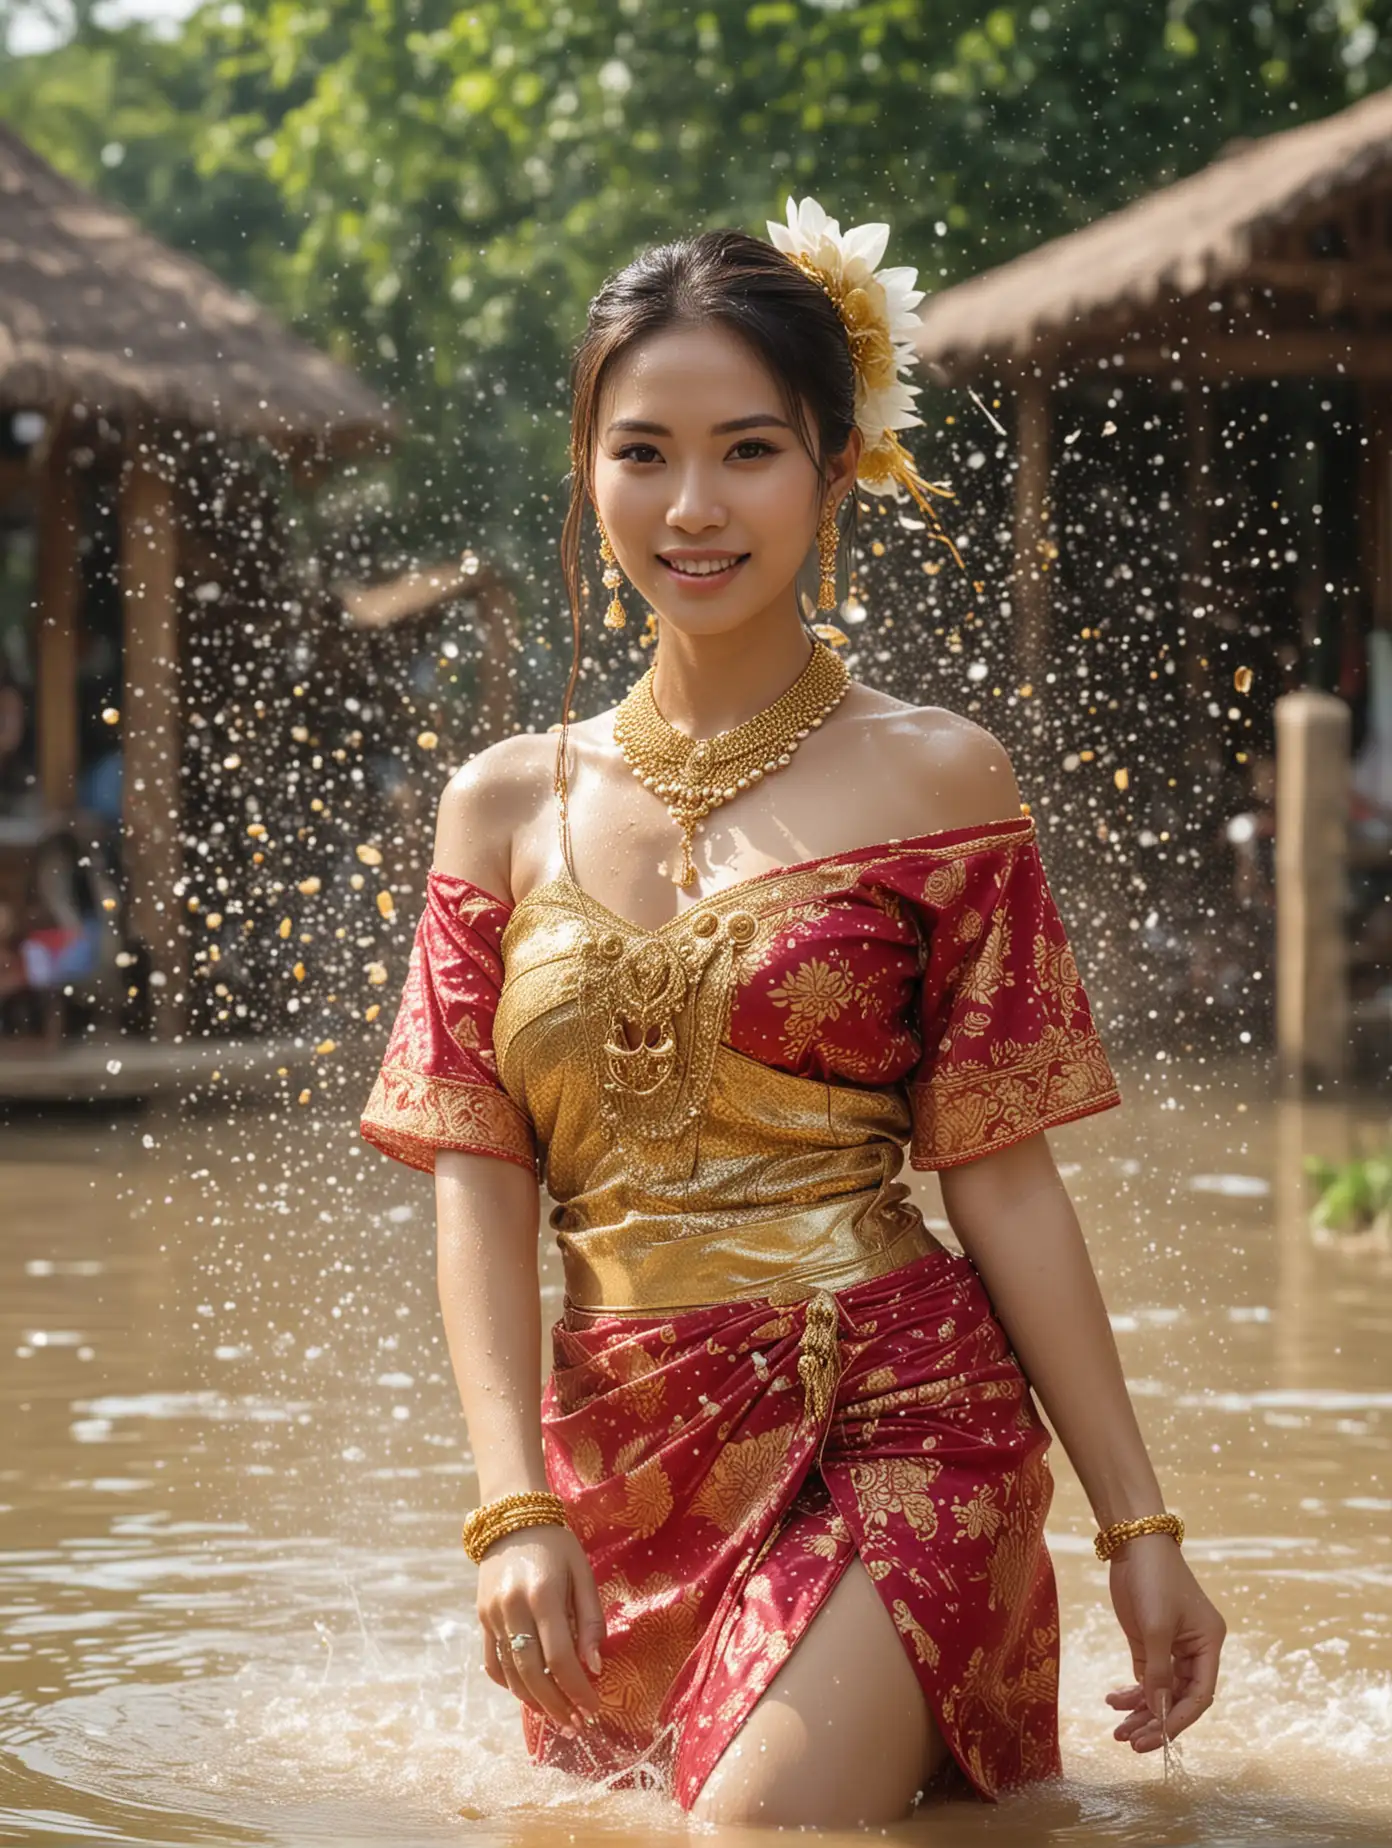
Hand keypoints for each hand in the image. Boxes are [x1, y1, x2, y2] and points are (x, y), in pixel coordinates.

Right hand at [477, 1523, 606, 1735]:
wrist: (512, 1519)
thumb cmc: (557, 1546)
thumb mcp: (583, 1573)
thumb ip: (590, 1621)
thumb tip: (595, 1667)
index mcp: (543, 1595)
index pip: (560, 1656)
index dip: (578, 1688)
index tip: (593, 1709)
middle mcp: (513, 1608)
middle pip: (533, 1673)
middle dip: (556, 1705)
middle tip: (575, 1725)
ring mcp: (492, 1616)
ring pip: (511, 1674)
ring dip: (534, 1702)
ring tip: (557, 1718)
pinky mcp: (482, 1619)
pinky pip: (493, 1662)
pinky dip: (510, 1684)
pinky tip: (529, 1694)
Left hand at [1104, 1533, 1225, 1751]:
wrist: (1133, 1542)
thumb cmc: (1153, 1579)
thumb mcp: (1155, 1627)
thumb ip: (1157, 1671)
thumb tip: (1157, 1712)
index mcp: (1209, 1645)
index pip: (1200, 1695)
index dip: (1178, 1719)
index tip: (1157, 1739)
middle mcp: (1194, 1651)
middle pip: (1179, 1697)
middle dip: (1155, 1721)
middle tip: (1130, 1742)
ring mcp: (1171, 1647)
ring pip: (1160, 1691)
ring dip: (1140, 1711)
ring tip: (1117, 1731)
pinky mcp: (1150, 1642)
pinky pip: (1145, 1677)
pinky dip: (1132, 1692)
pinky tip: (1113, 1702)